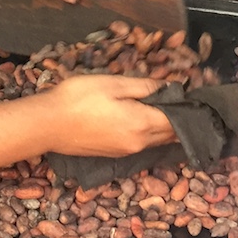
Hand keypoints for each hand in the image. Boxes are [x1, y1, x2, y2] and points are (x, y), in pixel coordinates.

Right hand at [41, 75, 177, 156]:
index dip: (186, 108)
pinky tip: (141, 120)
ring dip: (163, 127)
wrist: (47, 125)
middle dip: (178, 119)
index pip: (177, 120)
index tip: (190, 95)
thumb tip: (169, 87)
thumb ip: (144, 86)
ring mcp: (126, 151)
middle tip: (180, 100)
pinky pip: (141, 144)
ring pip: (156, 140)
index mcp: (143, 124)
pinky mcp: (114, 154)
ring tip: (163, 107)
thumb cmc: (78, 98)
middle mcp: (139, 143)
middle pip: (170, 134)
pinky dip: (148, 133)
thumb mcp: (112, 83)